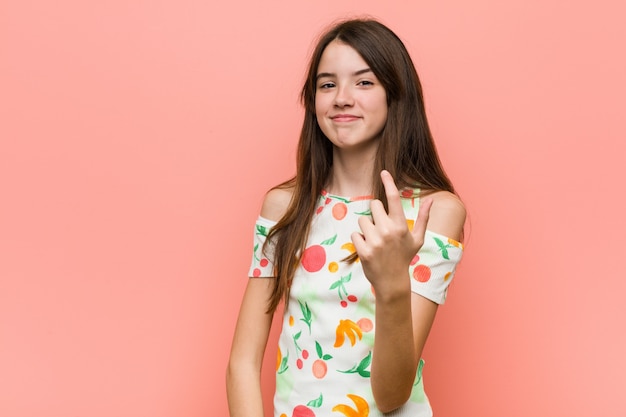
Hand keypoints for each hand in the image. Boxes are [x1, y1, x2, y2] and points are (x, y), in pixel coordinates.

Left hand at [351, 170, 431, 296]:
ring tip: (375, 241)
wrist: (392, 282)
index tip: (383, 172)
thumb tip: (430, 199)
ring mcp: (375, 241)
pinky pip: (355, 234)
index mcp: (401, 226)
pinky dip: (359, 240)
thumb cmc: (404, 257)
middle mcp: (388, 231)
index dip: (388, 183)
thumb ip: (423, 218)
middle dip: (375, 214)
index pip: (394, 199)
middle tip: (381, 229)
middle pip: (373, 205)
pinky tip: (368, 249)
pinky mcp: (363, 251)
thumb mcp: (417, 238)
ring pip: (362, 220)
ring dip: (366, 228)